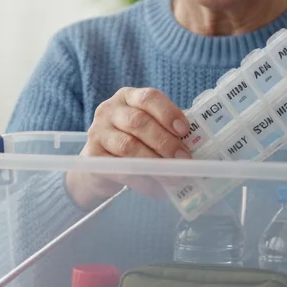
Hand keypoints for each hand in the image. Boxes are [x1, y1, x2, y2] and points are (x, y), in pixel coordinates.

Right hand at [66, 87, 192, 209]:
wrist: (98, 167)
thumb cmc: (131, 142)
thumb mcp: (146, 129)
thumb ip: (166, 131)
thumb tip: (195, 148)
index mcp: (127, 97)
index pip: (148, 98)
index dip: (168, 113)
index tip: (184, 130)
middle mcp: (109, 110)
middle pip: (138, 122)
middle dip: (165, 142)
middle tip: (184, 159)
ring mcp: (97, 132)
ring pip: (129, 146)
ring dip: (155, 163)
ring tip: (174, 177)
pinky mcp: (92, 157)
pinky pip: (121, 169)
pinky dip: (143, 180)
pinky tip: (157, 188)